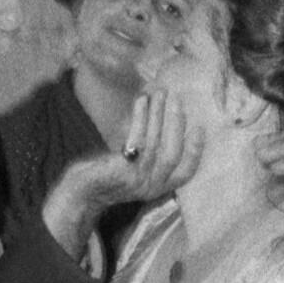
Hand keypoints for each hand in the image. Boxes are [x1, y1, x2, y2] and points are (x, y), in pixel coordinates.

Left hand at [44, 92, 201, 254]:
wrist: (84, 189)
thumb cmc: (113, 171)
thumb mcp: (139, 165)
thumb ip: (154, 148)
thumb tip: (166, 111)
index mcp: (161, 185)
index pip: (186, 171)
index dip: (195, 150)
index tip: (200, 127)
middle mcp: (152, 185)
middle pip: (172, 153)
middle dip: (176, 124)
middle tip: (177, 99)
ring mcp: (137, 179)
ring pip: (155, 143)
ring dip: (158, 114)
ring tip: (160, 93)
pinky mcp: (122, 169)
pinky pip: (136, 139)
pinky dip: (141, 117)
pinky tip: (142, 101)